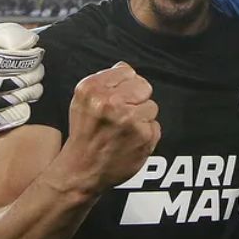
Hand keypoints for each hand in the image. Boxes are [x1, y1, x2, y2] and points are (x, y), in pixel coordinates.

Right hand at [0, 23, 44, 133]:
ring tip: (36, 86)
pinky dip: (16, 114)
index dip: (28, 58)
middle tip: (39, 71)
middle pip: (10, 83)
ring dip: (28, 94)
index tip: (38, 54)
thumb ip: (15, 36)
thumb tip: (30, 42)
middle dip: (32, 76)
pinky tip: (25, 104)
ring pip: (6, 102)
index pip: (6, 62)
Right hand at [62, 63, 160, 190]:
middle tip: (122, 115)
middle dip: (136, 99)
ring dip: (142, 118)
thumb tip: (126, 68)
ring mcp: (130, 120)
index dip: (125, 86)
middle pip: (144, 87)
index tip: (117, 98)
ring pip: (152, 107)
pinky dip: (146, 134)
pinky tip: (130, 141)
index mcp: (93, 89)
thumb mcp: (82, 101)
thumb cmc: (84, 134)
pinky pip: (155, 126)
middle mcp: (111, 102)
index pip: (127, 72)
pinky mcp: (144, 137)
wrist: (82, 170)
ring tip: (124, 130)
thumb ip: (105, 81)